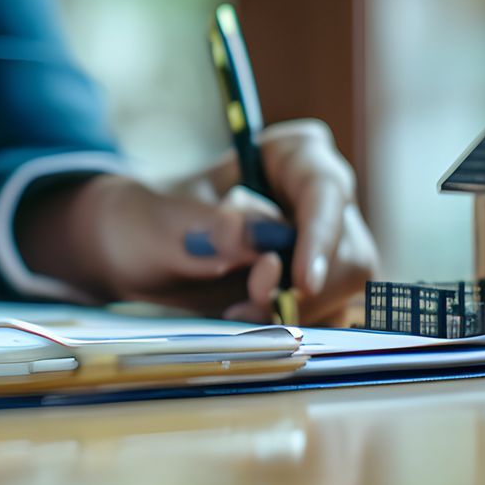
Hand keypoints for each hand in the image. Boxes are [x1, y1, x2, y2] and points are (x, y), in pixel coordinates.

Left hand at [14, 120, 378, 324]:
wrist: (135, 257)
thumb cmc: (149, 219)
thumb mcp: (163, 219)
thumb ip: (204, 226)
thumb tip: (250, 236)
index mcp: (291, 156)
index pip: (326, 189)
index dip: (321, 234)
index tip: (301, 280)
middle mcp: (318, 200)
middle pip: (349, 251)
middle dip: (305, 290)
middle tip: (249, 305)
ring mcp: (320, 247)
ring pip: (341, 291)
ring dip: (294, 314)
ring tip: (235, 312)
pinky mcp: (312, 288)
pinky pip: (323, 316)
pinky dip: (289, 327)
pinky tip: (245, 321)